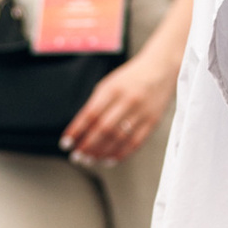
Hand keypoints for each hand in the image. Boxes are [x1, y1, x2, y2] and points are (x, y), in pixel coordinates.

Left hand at [62, 48, 174, 165]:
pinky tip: (109, 159)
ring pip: (118, 139)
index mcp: (112, 89)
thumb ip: (96, 104)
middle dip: (87, 145)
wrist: (161, 68)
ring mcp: (141, 112)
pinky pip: (135, 142)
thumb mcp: (109, 84)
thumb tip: (81, 130)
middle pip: (103, 129)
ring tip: (90, 160)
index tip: (66, 143)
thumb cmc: (132, 77)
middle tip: (77, 156)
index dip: (76, 131)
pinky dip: (121, 154)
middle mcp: (127, 101)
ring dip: (101, 152)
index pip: (90, 114)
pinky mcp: (152, 122)